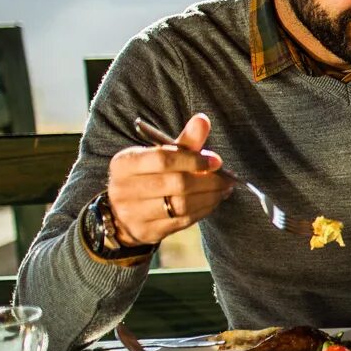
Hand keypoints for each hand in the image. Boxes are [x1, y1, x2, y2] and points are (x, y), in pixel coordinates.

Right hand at [104, 112, 232, 247]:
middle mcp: (123, 189)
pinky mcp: (147, 231)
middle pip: (176, 184)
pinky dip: (204, 210)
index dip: (193, 160)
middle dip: (208, 181)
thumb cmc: (148, 176)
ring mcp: (133, 213)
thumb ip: (184, 141)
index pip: (163, 159)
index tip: (216, 161)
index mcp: (124, 163)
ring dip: (210, 196)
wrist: (124, 212)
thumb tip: (203, 120)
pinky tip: (213, 201)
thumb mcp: (160, 155)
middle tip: (227, 178)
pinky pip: (183, 221)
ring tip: (224, 189)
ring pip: (181, 205)